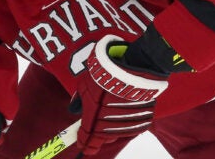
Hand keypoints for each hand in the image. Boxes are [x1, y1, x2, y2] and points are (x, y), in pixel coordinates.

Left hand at [72, 34, 168, 155]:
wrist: (130, 69)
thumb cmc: (104, 75)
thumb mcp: (84, 85)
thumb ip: (79, 99)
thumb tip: (74, 109)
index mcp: (93, 118)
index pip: (87, 138)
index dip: (84, 144)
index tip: (82, 147)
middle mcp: (109, 125)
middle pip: (102, 139)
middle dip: (97, 138)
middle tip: (94, 137)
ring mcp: (126, 124)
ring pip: (116, 134)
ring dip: (111, 131)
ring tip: (109, 123)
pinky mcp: (141, 120)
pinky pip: (131, 129)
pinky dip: (126, 126)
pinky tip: (123, 119)